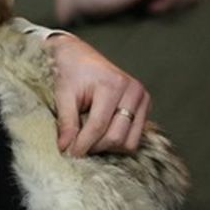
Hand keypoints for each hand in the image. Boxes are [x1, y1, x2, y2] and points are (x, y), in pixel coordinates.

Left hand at [45, 33, 149, 155]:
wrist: (79, 55)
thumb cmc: (70, 71)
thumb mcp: (63, 95)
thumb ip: (66, 122)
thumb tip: (66, 149)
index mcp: (113, 84)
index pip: (99, 126)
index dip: (83, 144)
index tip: (70, 154)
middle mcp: (133, 91)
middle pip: (117, 137)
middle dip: (95, 147)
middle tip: (76, 146)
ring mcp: (142, 99)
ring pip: (129, 142)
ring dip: (107, 146)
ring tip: (89, 137)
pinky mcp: (145, 106)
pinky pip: (134, 137)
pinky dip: (117, 140)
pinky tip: (101, 132)